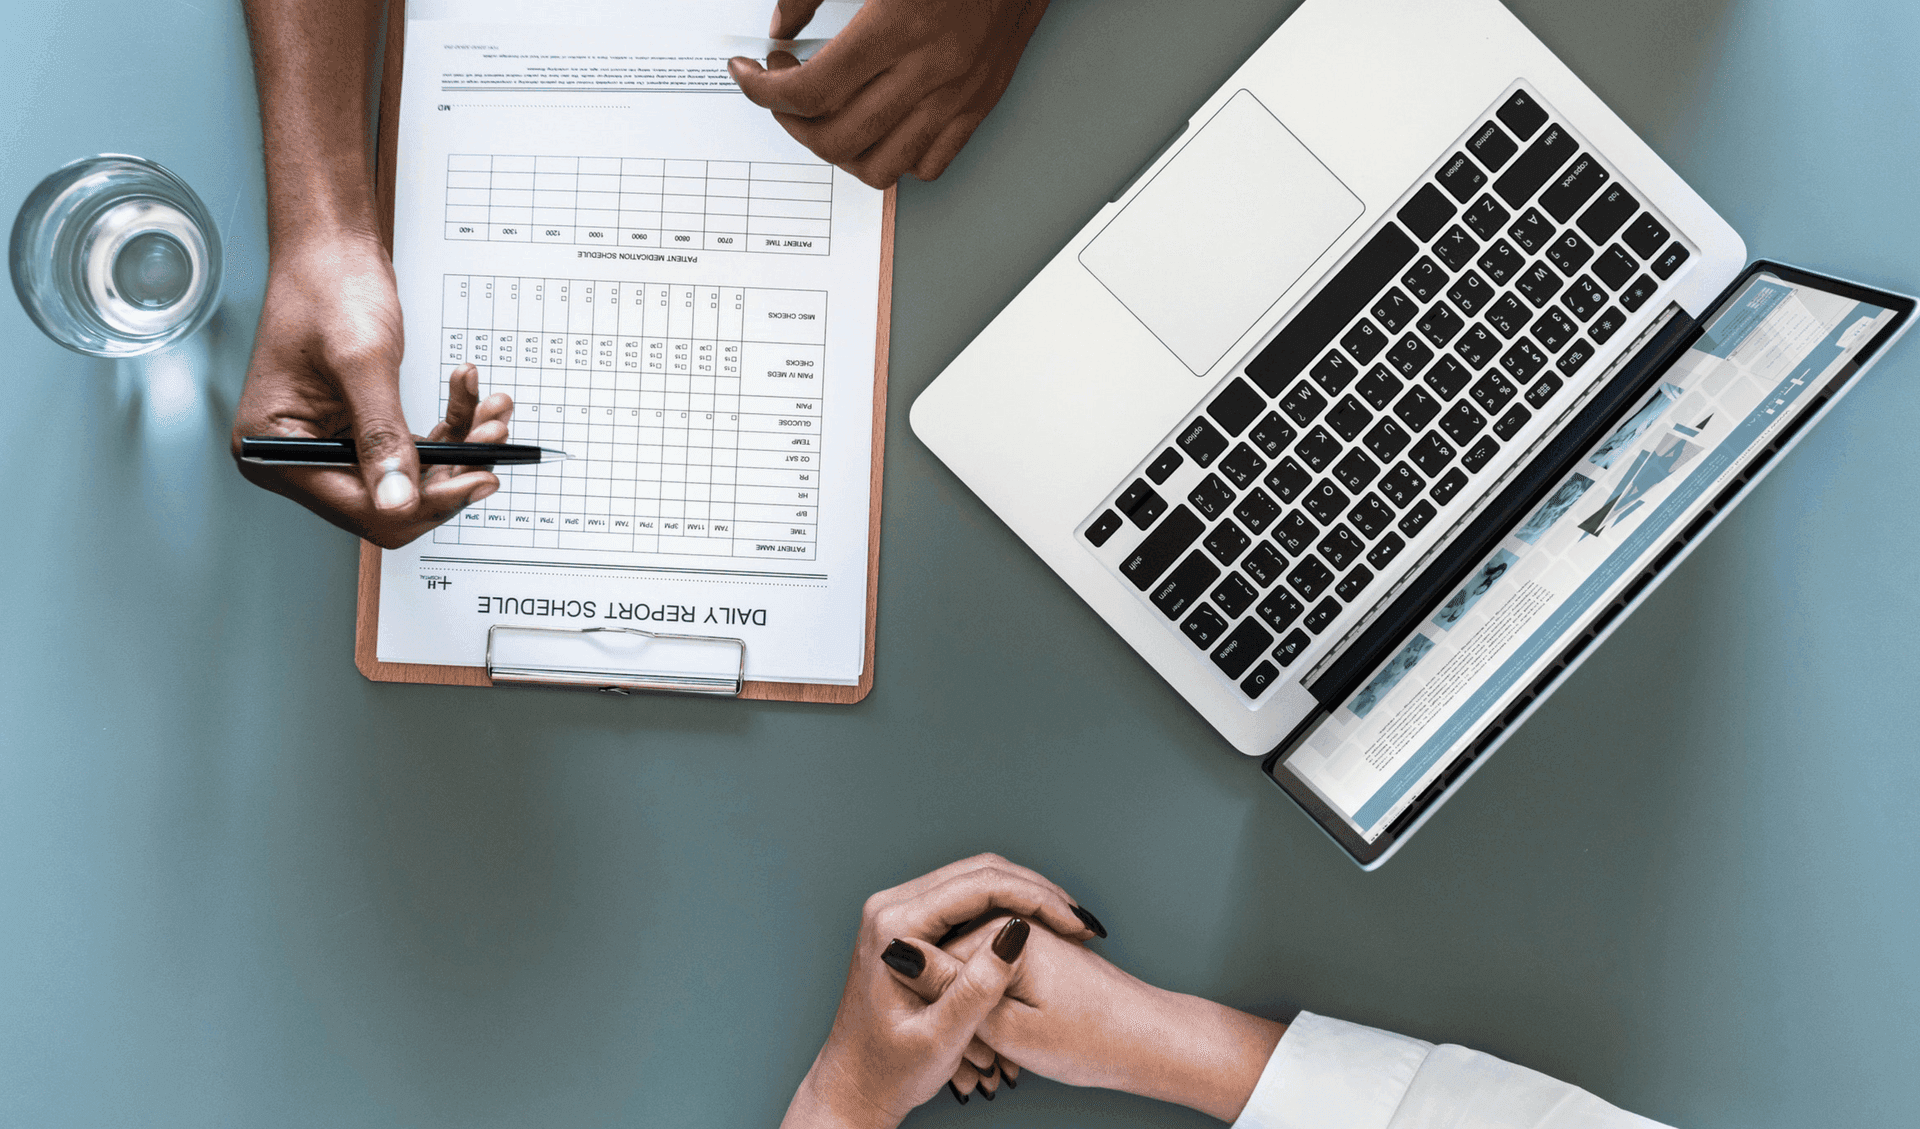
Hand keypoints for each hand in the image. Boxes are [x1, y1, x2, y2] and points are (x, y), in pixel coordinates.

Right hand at [231, 232, 510, 547]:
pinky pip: (414, 446)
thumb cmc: (328, 288)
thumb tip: (400, 502)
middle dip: (449, 471)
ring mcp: (330, 444)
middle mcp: (298, 457)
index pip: (359, 509)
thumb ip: (381, 435)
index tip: (477, 479)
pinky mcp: (359, 428)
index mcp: (273, 450)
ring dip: (460, 446)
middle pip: (391, 501)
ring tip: (492, 411)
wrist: (332, 249)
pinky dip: (450, 426)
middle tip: (493, 439)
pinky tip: (473, 398)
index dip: (423, 501)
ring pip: (412, 474)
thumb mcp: (362, 363)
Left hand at [729, 0, 1050, 186]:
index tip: (748, 74)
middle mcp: (930, 71)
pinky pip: (928, 165)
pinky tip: (876, 126)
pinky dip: (893, 159)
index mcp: (897, 27)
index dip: (762, 90)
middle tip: (781, 91)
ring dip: (837, 151)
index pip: (809, 90)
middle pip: (836, 138)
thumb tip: (781, 26)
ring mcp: (957, 96)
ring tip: (823, 116)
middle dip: (791, 122)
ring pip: (879, 167)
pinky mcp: (979, 106)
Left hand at [782, 854, 1104, 1127]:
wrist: (855, 1085)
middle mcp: (890, 906)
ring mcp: (897, 911)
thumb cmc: (890, 1070)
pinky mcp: (908, 923)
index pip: (977, 887)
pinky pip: (965, 898)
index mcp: (894, 926)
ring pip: (975, 880)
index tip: (1075, 924)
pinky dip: (1005, 907)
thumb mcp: (940, 1039)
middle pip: (978, 873)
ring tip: (1067, 924)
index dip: (1035, 899)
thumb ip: (976, 989)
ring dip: (1024, 895)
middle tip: (1079, 921)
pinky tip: (1037, 929)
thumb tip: (1016, 933)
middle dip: (1036, 891)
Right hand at [917, 917, 1285, 1120]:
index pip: (929, 957)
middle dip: (953, 1007)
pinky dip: (993, 1008)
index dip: (932, 1005)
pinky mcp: (1036, 950)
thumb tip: (901, 954)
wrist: (1150, 1041)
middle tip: (978, 1057)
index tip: (951, 1043)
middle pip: (949, 959)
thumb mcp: (1008, 1028)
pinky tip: (1005, 1040)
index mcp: (1000, 931)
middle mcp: (1011, 922)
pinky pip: (993, 974)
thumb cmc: (1091, 1040)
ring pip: (971, 971)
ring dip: (973, 1011)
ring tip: (993, 1054)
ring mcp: (1025, 934)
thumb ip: (952, 991)